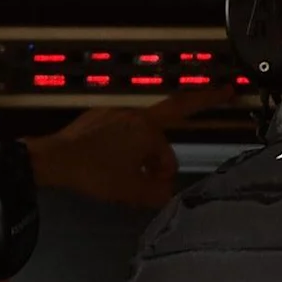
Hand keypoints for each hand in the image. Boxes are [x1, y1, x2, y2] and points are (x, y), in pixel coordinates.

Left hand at [25, 85, 230, 210]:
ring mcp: (111, 115)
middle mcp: (132, 114)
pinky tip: (108, 169)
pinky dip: (121, 152)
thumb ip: (158, 191)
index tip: (229, 90)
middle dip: (160, 160)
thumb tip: (167, 191)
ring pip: (138, 139)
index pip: (185, 108)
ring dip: (139, 159)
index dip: (210, 99)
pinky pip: (118, 136)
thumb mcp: (132, 190)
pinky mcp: (93, 121)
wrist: (52, 161)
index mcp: (146, 127)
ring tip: (126, 181)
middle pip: (159, 138)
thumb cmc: (95, 173)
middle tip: (154, 180)